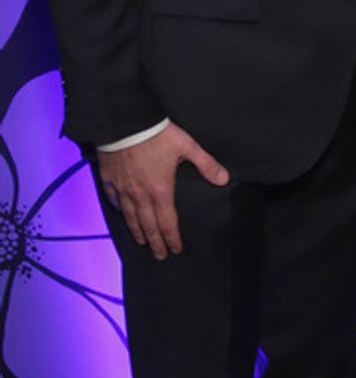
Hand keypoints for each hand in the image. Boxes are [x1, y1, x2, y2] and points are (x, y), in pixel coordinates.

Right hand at [98, 123, 229, 258]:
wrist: (125, 122)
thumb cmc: (157, 134)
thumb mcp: (187, 146)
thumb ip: (206, 164)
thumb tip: (224, 178)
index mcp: (160, 191)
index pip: (167, 222)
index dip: (172, 238)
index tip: (175, 249)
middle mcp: (140, 195)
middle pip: (148, 226)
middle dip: (155, 242)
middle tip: (159, 255)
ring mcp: (123, 189)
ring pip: (130, 217)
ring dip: (137, 232)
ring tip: (142, 242)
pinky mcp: (109, 179)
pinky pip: (113, 201)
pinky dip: (119, 212)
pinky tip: (122, 215)